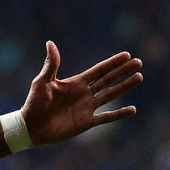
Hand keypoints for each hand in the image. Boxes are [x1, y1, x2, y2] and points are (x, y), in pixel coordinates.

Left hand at [21, 41, 142, 145]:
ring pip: (110, 95)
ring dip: (125, 87)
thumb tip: (50, 43)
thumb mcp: (42, 82)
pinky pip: (106, 117)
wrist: (30, 127)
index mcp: (75, 83)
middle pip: (108, 80)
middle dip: (123, 71)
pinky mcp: (86, 122)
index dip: (112, 63)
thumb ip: (51, 64)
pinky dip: (119, 114)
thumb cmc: (33, 103)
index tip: (127, 55)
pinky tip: (133, 110)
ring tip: (139, 77)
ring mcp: (86, 108)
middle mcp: (84, 94)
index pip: (99, 70)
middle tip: (138, 62)